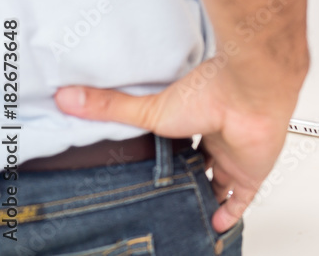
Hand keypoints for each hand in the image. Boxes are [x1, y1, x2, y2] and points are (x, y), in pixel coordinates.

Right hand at [54, 59, 302, 232]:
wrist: (251, 95)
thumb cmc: (209, 93)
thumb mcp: (149, 109)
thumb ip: (109, 107)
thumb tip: (67, 96)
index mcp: (195, 117)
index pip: (180, 140)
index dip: (167, 154)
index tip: (150, 168)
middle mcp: (217, 136)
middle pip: (200, 163)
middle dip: (185, 178)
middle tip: (164, 196)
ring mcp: (236, 155)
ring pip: (220, 181)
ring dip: (206, 196)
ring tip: (184, 214)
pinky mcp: (251, 172)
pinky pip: (242, 199)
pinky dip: (228, 213)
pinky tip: (214, 225)